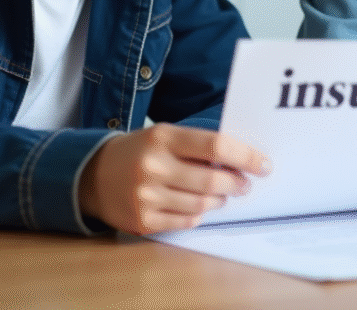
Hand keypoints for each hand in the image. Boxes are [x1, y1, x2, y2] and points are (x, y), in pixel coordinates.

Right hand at [79, 122, 270, 234]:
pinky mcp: (143, 220)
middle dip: (237, 183)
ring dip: (220, 200)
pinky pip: (187, 221)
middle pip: (212, 180)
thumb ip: (197, 145)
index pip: (215, 146)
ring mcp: (146, 196)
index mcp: (162, 137)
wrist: (92, 175)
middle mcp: (153, 166)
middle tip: (244, 183)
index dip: (245, 156)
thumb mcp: (163, 136)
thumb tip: (241, 160)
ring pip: (202, 204)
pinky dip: (199, 214)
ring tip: (221, 194)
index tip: (263, 164)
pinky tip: (197, 205)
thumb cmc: (139, 152)